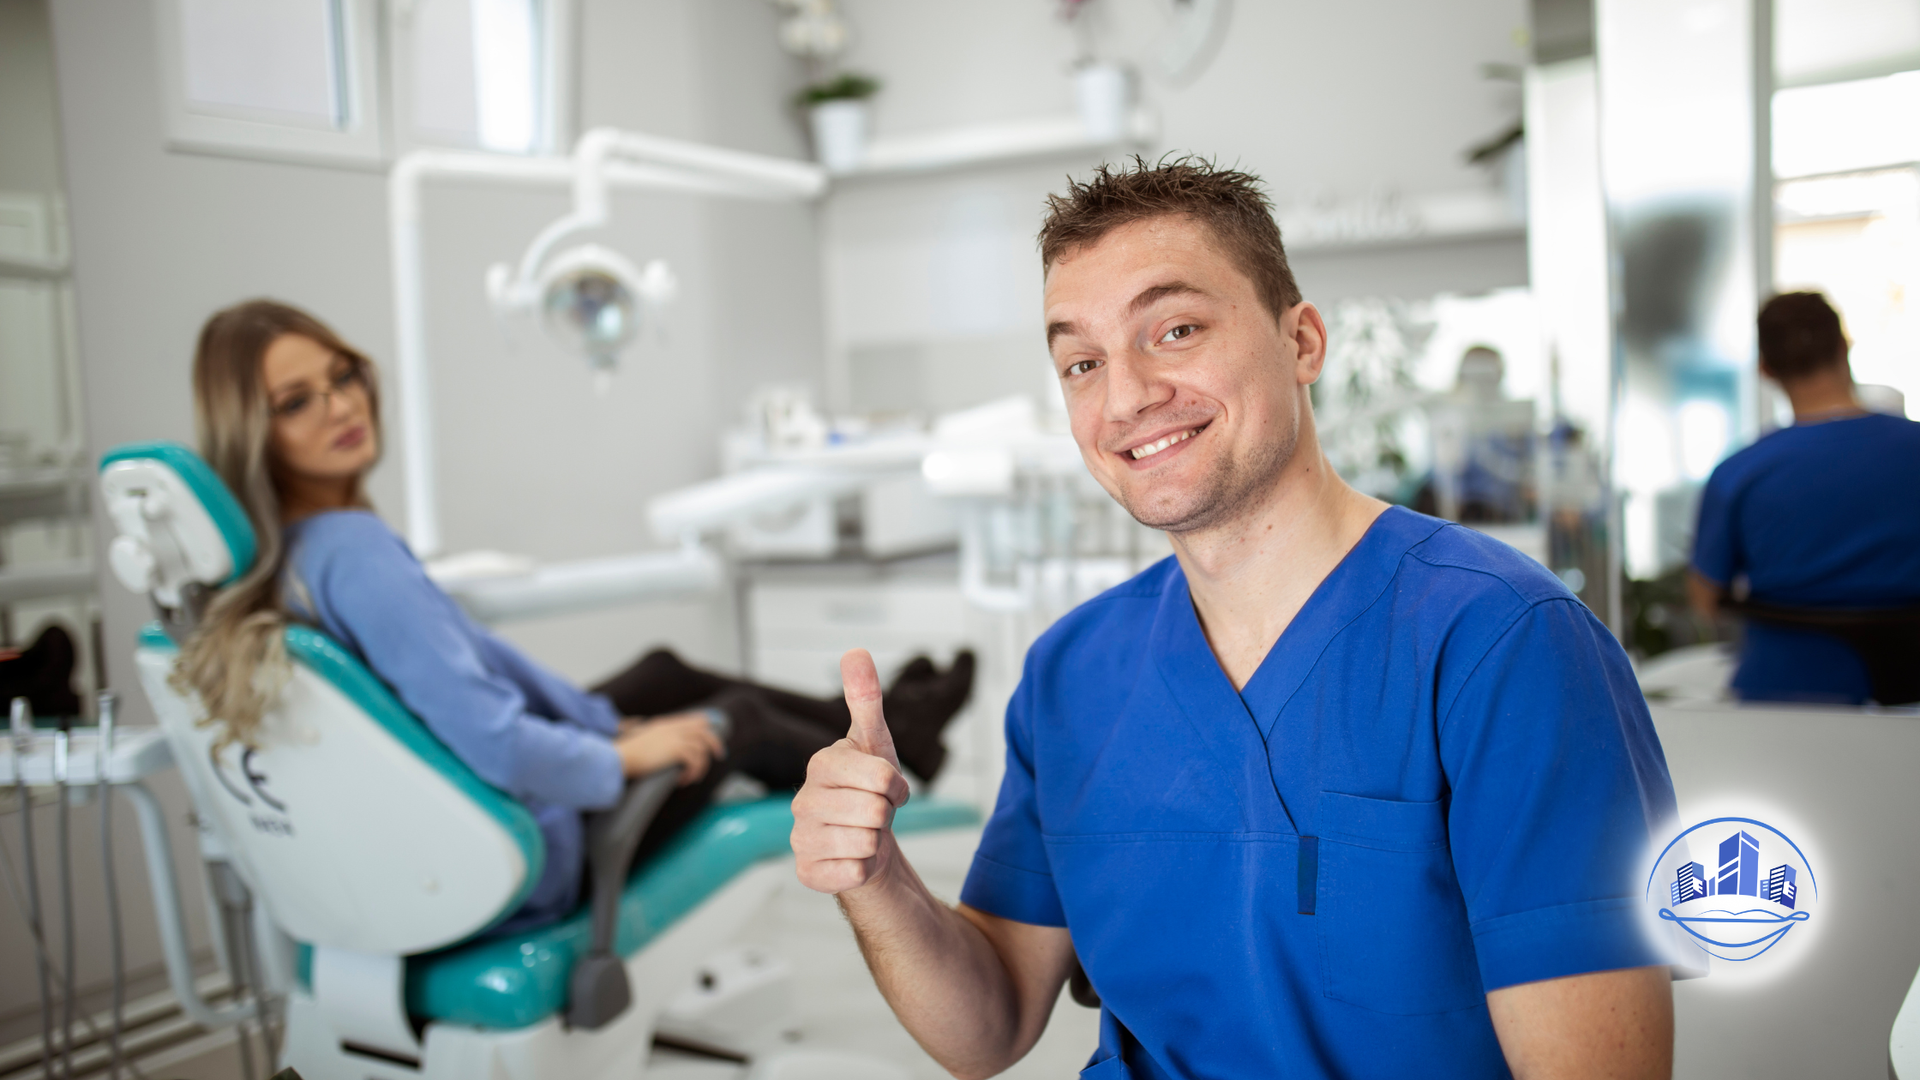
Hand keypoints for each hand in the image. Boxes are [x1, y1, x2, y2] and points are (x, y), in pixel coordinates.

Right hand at [615, 711, 724, 783]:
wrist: (617, 757)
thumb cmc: (623, 754)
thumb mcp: (639, 741)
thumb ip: (650, 739)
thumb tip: (654, 745)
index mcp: (664, 724)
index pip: (693, 720)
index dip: (705, 728)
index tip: (709, 740)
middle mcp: (672, 728)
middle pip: (704, 730)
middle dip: (714, 743)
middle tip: (719, 756)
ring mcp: (675, 737)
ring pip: (702, 747)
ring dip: (701, 766)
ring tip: (691, 778)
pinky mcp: (675, 749)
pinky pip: (695, 760)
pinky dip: (693, 772)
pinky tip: (683, 781)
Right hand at [791, 649, 912, 893]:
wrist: (866, 840)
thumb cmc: (870, 789)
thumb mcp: (875, 742)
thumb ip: (866, 698)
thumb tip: (855, 651)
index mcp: (820, 765)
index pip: (881, 776)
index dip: (896, 785)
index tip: (888, 787)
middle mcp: (802, 801)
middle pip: (875, 812)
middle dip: (886, 815)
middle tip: (875, 813)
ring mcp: (801, 839)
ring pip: (866, 843)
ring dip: (875, 842)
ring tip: (863, 834)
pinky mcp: (808, 873)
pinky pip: (854, 872)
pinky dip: (863, 869)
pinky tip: (852, 859)